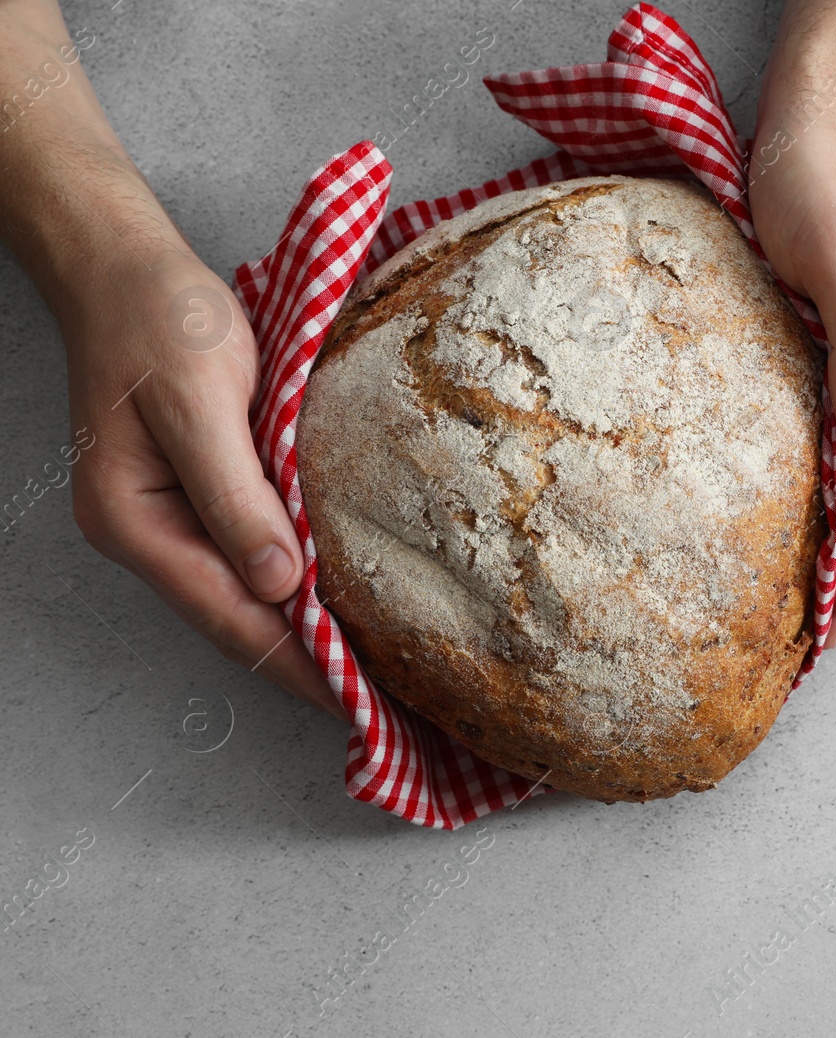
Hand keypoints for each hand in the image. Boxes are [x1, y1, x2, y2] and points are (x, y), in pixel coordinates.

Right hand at [59, 249, 340, 716]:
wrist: (127, 268)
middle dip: (303, 663)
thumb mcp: (201, 401)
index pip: (230, 615)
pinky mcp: (197, 493)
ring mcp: (167, 516)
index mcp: (136, 520)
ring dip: (300, 631)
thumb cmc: (161, 322)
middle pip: (234, 618)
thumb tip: (279, 583)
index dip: (295, 662)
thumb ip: (236, 495)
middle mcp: (147, 531)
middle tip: (378, 704)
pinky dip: (291, 585)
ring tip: (368, 672)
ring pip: (242, 594)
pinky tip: (333, 601)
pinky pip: (248, 555)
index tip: (355, 703)